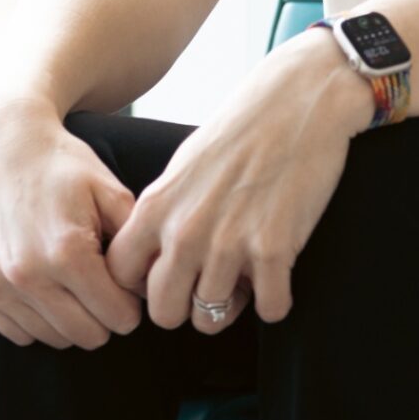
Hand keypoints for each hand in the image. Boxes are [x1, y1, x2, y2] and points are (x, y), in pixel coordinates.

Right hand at [0, 90, 148, 350]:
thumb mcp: (110, 190)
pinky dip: (37, 319)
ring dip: (71, 319)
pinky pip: (18, 333)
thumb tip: (150, 287)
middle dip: (104, 316)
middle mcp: (27, 274)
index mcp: (67, 252)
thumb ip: (137, 242)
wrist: (0, 145)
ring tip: (73, 284)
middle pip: (88, 336)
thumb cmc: (61, 166)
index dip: (131, 304)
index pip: (119, 318)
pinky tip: (44, 287)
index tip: (126, 285)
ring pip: (53, 339)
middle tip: (103, 287)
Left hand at [102, 40, 367, 329]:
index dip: (142, 287)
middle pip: (164, 312)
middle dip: (186, 307)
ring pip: (211, 319)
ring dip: (232, 306)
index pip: (120, 277)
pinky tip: (278, 277)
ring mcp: (229, 244)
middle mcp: (184, 232)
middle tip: (208, 286)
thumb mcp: (182, 168)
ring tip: (246, 276)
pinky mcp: (275, 250)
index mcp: (155, 208)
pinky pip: (269, 310)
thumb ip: (162, 214)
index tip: (167, 279)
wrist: (298, 100)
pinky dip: (275, 301)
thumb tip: (151, 259)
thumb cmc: (242, 131)